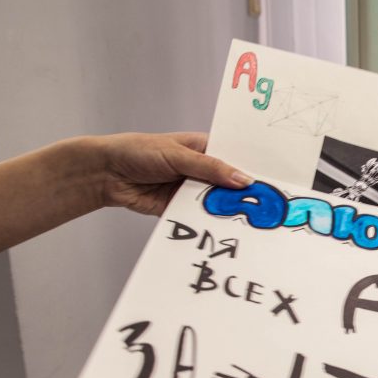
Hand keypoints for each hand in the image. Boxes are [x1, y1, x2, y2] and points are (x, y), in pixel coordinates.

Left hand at [93, 132, 252, 215]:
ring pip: (214, 202)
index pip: (233, 159)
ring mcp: (190, 190)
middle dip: (241, 194)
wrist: (106, 173)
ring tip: (249, 221)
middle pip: (227, 184)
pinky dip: (206, 222)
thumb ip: (210, 168)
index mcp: (203, 149)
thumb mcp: (177, 155)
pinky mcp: (179, 208)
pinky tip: (222, 228)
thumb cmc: (138, 151)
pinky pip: (197, 217)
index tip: (271, 182)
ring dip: (225, 210)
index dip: (250, 169)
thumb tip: (242, 179)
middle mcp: (200, 170)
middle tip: (265, 205)